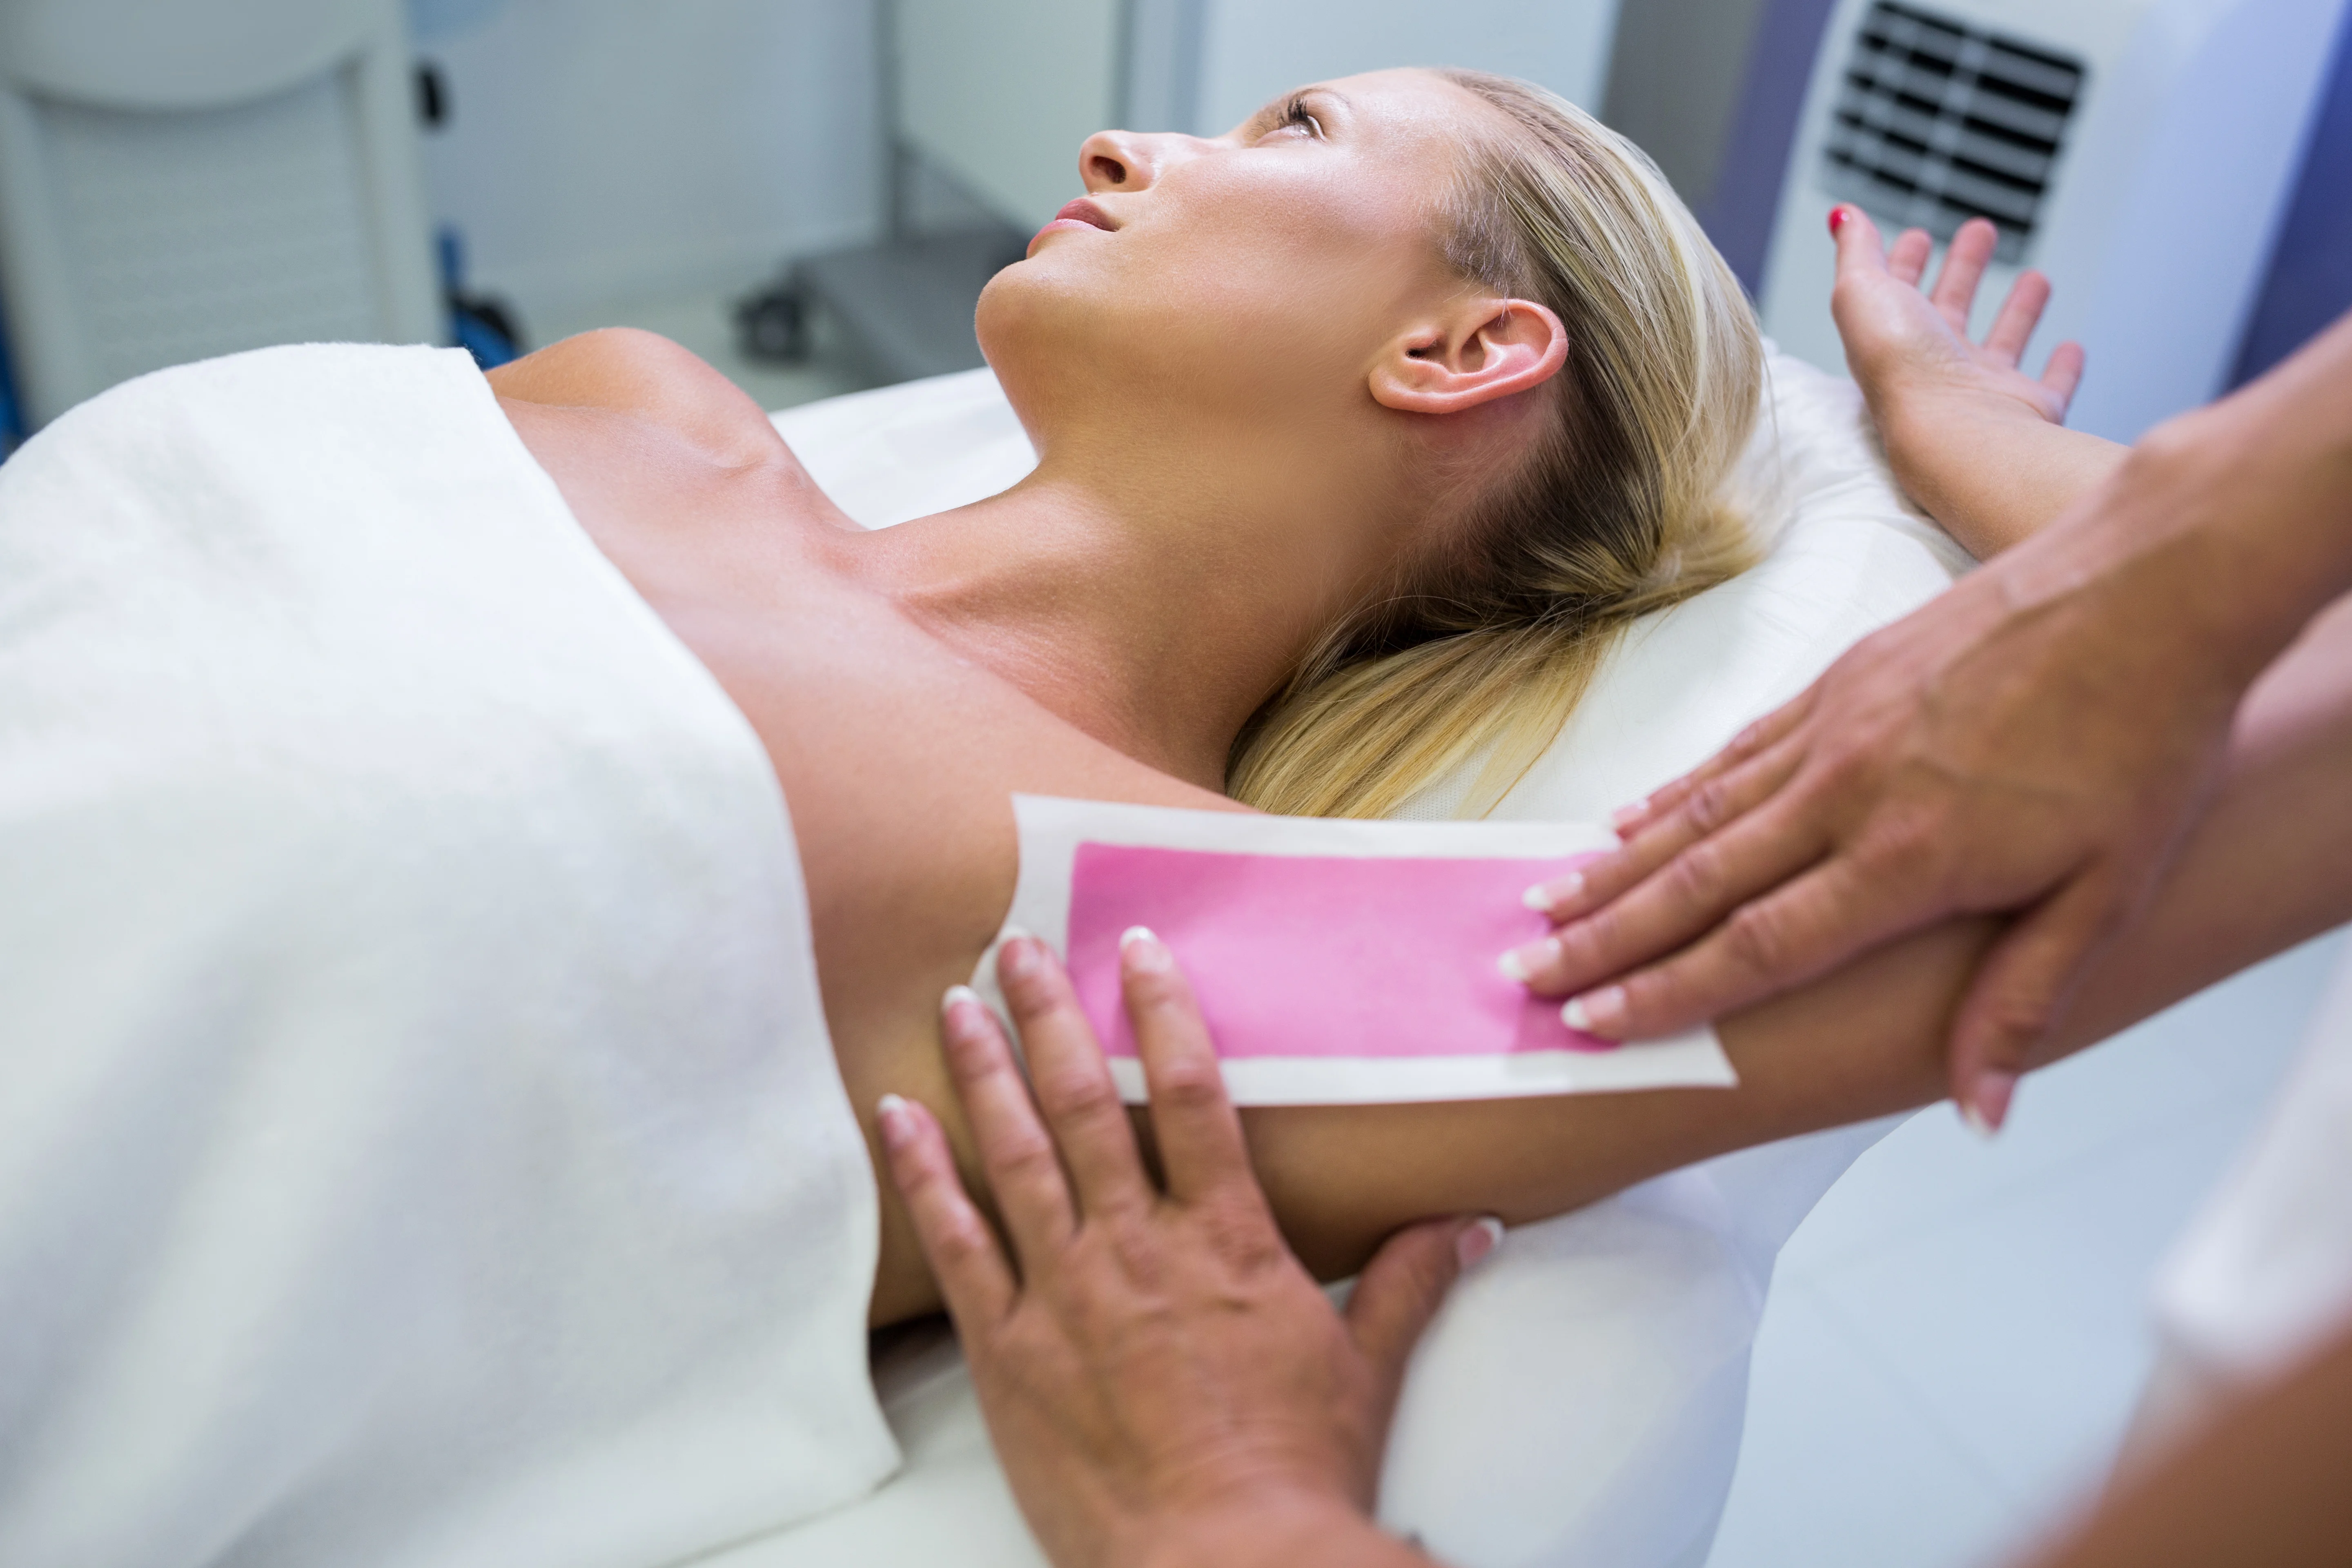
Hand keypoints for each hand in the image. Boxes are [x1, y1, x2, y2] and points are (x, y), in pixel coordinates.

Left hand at [879, 929, 1493, 1567]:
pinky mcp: (1008, 1349)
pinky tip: (897, 1114)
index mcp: (1225, 1241)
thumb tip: (1470, 1227)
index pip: (1193, 1094)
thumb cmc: (1296, 1472)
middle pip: (1086, 1102)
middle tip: (1017, 945)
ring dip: (982, 1069)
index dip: (1162, 1011)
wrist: (1224, 1561)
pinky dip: (924, 1174)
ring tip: (955, 1000)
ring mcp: (1067, 1293)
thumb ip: (1407, 1283)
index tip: (1135, 949)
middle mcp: (1138, 1247)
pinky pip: (957, 1244)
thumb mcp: (1366, 1370)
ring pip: (1014, 1153)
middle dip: (1049, 1015)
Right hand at [1503, 441, 2258, 1130]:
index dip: (1666, 992)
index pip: (1758, 945)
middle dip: (1602, 939)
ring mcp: (1833, 729)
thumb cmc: (2147, 738)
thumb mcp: (2112, 889)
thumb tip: (1978, 1116)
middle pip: (1697, 881)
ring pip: (1696, 814)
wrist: (2152, 582)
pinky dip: (1671, 795)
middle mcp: (1847, 795)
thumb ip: (2025, 1001)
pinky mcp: (1839, 679)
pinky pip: (1733, 753)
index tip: (1591, 1023)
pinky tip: (1626, 822)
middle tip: (1522, 977)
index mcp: (1908, 859)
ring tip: (1543, 909)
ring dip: (1614, 869)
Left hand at [1829, 206, 2082, 438]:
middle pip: (1949, 309)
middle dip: (1962, 269)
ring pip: (2002, 342)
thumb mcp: (1862, 292)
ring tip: (2035, 277)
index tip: (1918, 237)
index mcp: (1892, 340)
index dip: (1903, 262)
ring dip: (2017, 310)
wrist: (1955, 431)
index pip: (1896, 293)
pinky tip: (2071, 347)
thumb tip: (1843, 217)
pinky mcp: (2027, 410)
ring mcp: (1981, 391)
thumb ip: (1856, 252)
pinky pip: (2049, 386)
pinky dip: (2063, 367)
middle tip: (1979, 232)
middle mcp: (1933, 367)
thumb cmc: (1904, 367)